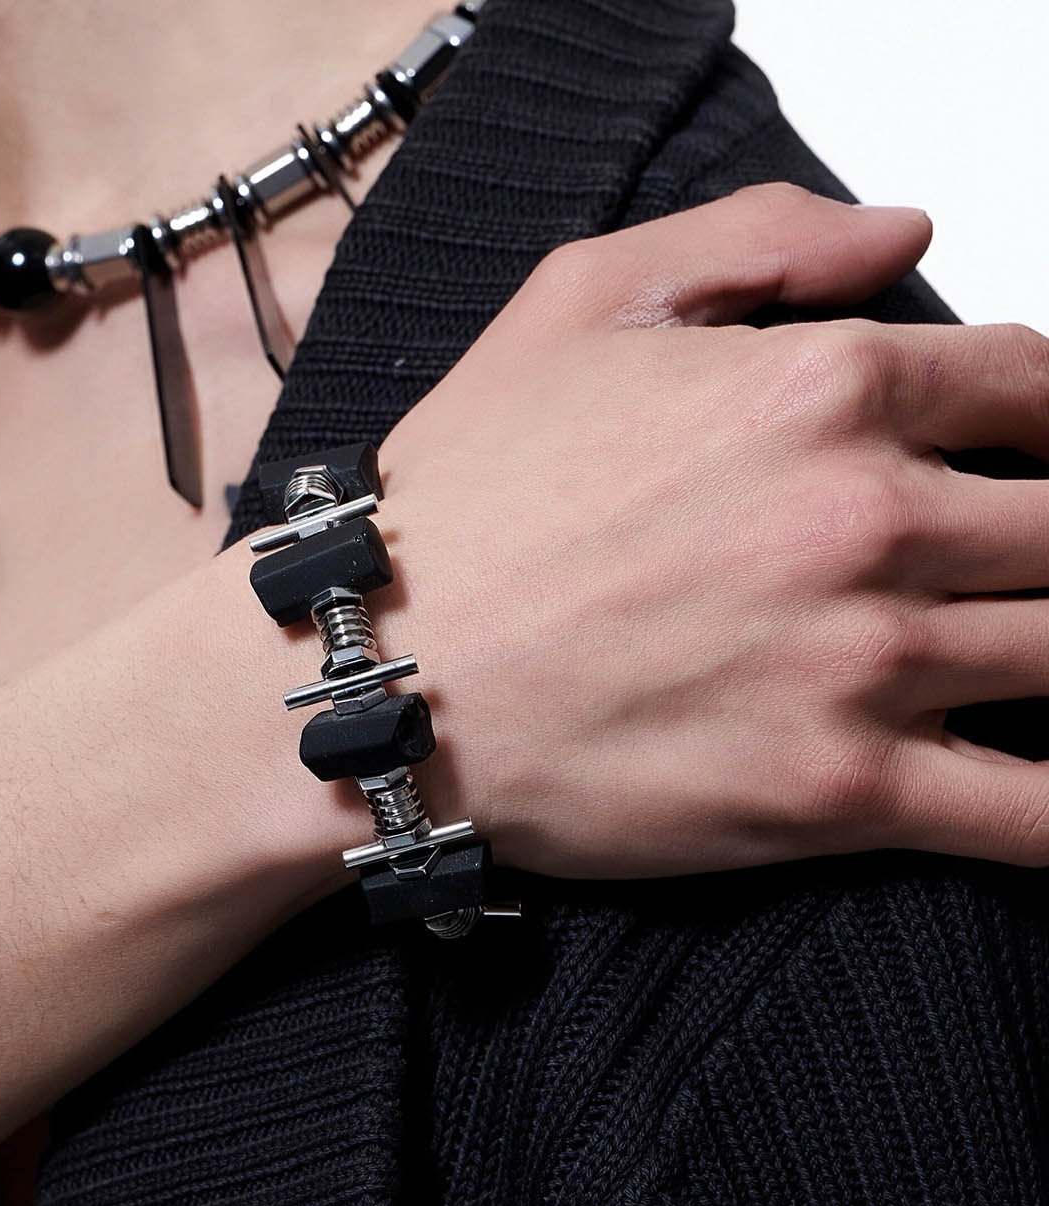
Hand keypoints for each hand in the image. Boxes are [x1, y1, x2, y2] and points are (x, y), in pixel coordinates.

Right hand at [376, 182, 1048, 876]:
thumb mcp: (576, 303)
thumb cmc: (462, 502)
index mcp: (820, 386)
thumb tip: (904, 234)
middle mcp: (865, 518)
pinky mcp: (837, 793)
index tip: (1030, 460)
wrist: (378, 675)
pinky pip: (1035, 816)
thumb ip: (755, 239)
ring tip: (1018, 661)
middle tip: (1014, 573)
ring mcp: (862, 663)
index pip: (1034, 388)